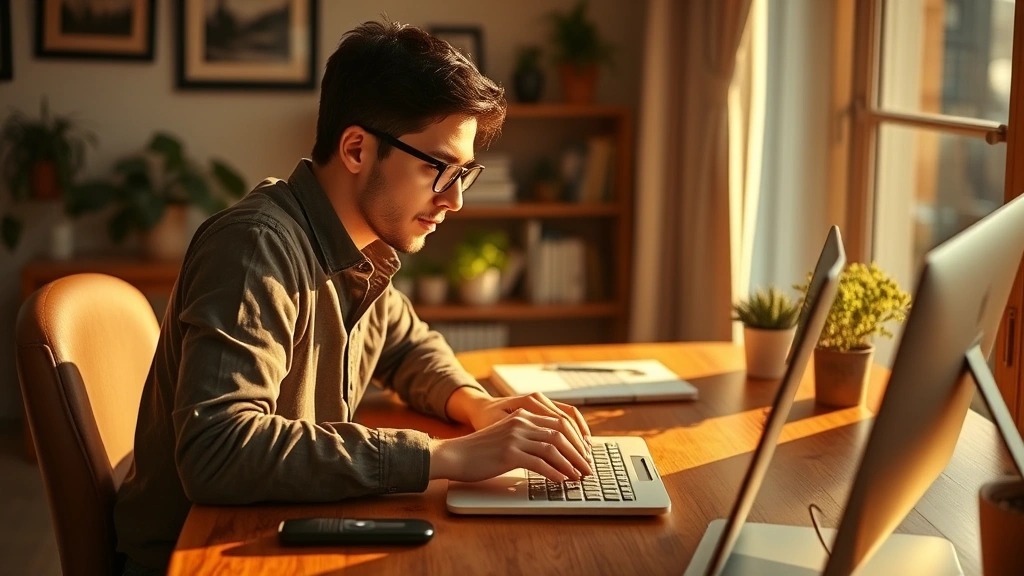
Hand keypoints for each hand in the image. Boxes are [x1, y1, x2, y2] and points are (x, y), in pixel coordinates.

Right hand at [429, 408, 594, 482]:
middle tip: (587, 467)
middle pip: (561, 435)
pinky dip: (554, 472)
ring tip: (578, 476)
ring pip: (553, 449)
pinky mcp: (509, 453)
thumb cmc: (480, 450)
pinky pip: (539, 463)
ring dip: (570, 464)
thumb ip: (528, 437)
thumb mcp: (507, 436)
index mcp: (523, 415)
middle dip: (578, 453)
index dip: (577, 439)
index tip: (585, 453)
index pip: (560, 423)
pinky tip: (561, 480)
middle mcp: (521, 422)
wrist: (455, 454)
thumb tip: (552, 452)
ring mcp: (515, 437)